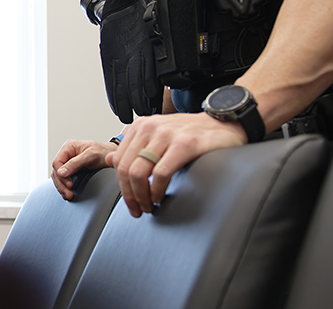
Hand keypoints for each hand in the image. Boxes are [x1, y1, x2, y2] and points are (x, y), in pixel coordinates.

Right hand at [51, 139, 114, 200]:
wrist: (111, 155)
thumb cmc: (103, 152)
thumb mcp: (90, 156)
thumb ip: (75, 163)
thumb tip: (61, 172)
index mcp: (68, 147)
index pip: (57, 162)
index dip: (61, 174)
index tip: (69, 184)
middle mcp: (66, 154)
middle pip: (56, 171)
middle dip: (61, 184)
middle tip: (69, 193)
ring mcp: (68, 161)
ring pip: (58, 176)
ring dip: (62, 187)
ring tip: (68, 196)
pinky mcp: (71, 169)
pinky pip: (63, 178)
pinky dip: (64, 186)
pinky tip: (67, 192)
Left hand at [105, 112, 245, 216]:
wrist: (224, 123)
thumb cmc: (192, 133)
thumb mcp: (158, 136)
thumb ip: (134, 147)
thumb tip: (108, 160)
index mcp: (141, 126)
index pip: (119, 161)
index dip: (121, 186)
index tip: (130, 202)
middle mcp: (150, 127)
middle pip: (126, 168)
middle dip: (129, 195)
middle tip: (138, 210)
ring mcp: (167, 134)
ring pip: (139, 172)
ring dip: (142, 196)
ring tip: (149, 206)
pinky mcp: (185, 144)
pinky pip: (161, 173)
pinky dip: (157, 190)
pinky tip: (161, 197)